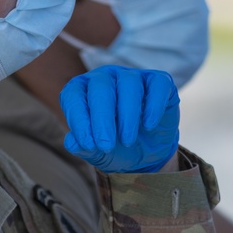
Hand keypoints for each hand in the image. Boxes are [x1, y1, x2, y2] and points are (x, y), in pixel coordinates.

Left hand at [60, 65, 179, 172]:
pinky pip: (157, 85)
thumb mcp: (96, 152)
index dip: (79, 119)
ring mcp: (133, 77)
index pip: (74, 95)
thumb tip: (73, 142)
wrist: (146, 155)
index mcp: (83, 90)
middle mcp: (106, 78)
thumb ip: (82, 147)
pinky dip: (153, 106)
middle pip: (101, 88)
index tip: (87, 144)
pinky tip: (149, 126)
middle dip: (102, 119)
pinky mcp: (159, 83)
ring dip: (127, 115)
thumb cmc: (115, 147)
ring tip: (127, 141)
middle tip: (106, 145)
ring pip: (129, 83)